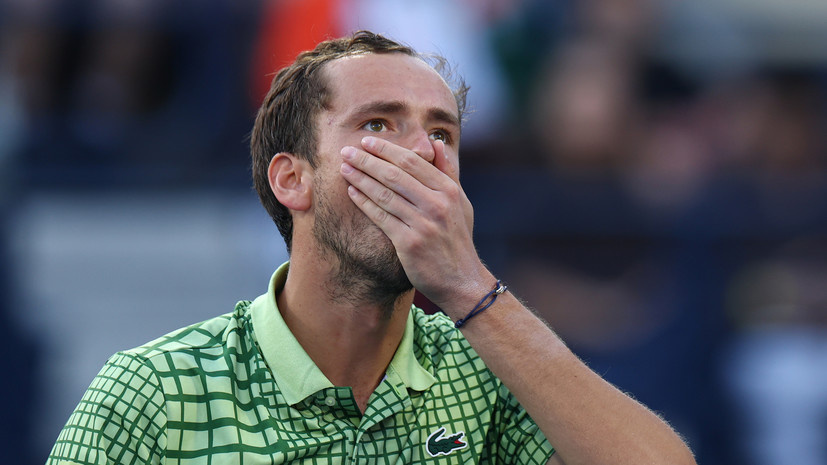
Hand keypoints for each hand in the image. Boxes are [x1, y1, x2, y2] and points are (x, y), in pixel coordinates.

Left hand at [339, 136, 488, 312]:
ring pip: (385, 194)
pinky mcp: (409, 243)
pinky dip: (364, 202)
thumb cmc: (458, 239)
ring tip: (344, 168)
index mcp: (448, 190)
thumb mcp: (461, 203)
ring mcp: (423, 224)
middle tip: (347, 151)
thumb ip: (449, 172)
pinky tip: (352, 192)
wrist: (461, 281)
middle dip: (367, 160)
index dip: (386, 150)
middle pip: (395, 174)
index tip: (367, 142)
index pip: (412, 162)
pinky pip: (381, 217)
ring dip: (361, 178)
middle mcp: (437, 204)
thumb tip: (436, 143)